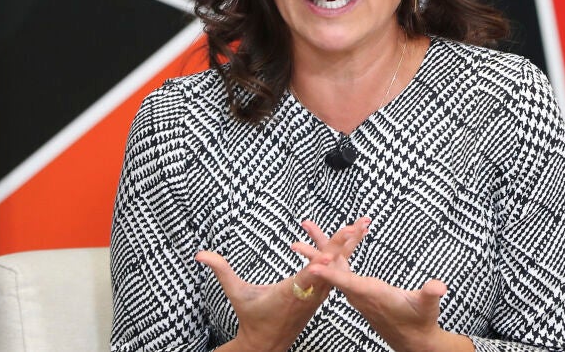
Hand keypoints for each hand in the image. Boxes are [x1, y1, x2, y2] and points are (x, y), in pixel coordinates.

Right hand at [197, 217, 369, 351]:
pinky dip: (343, 254)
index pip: (311, 271)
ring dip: (350, 246)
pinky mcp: (320, 292)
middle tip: (360, 224)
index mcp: (292, 291)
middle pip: (332, 265)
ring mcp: (318, 293)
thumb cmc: (252, 316)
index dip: (323, 259)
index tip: (333, 247)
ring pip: (338, 266)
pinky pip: (335, 270)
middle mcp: (310, 291)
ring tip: (364, 226)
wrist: (267, 342)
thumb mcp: (236, 293)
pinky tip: (351, 240)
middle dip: (346, 244)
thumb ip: (221, 270)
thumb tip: (200, 254)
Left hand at [302, 252, 473, 351]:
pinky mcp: (359, 292)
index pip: (347, 283)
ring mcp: (357, 293)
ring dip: (320, 252)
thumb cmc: (421, 320)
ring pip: (333, 270)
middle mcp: (359, 294)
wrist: (413, 339)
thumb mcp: (428, 306)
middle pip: (332, 272)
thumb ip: (431, 295)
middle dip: (315, 255)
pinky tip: (329, 247)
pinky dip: (334, 257)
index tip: (313, 265)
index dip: (331, 274)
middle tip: (295, 242)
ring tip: (305, 234)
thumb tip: (439, 288)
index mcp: (372, 294)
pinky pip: (340, 272)